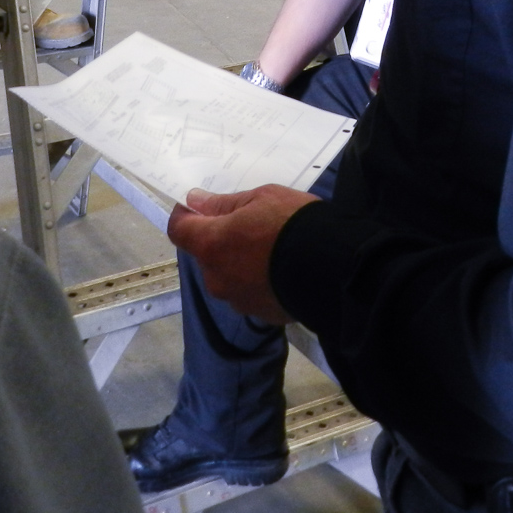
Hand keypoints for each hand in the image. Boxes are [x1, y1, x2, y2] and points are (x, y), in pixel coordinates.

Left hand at [167, 185, 320, 324]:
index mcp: (210, 245)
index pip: (178, 230)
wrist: (334, 268)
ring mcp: (238, 300)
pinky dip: (259, 282)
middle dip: (220, 241)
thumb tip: (195, 202)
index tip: (201, 208)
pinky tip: (281, 272)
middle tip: (250, 226)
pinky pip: (250, 293)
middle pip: (206, 255)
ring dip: (239, 264)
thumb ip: (224, 204)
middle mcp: (216, 278)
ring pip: (228, 276)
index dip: (186, 216)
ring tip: (271, 252)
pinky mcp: (261, 315)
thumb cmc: (293, 224)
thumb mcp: (262, 198)